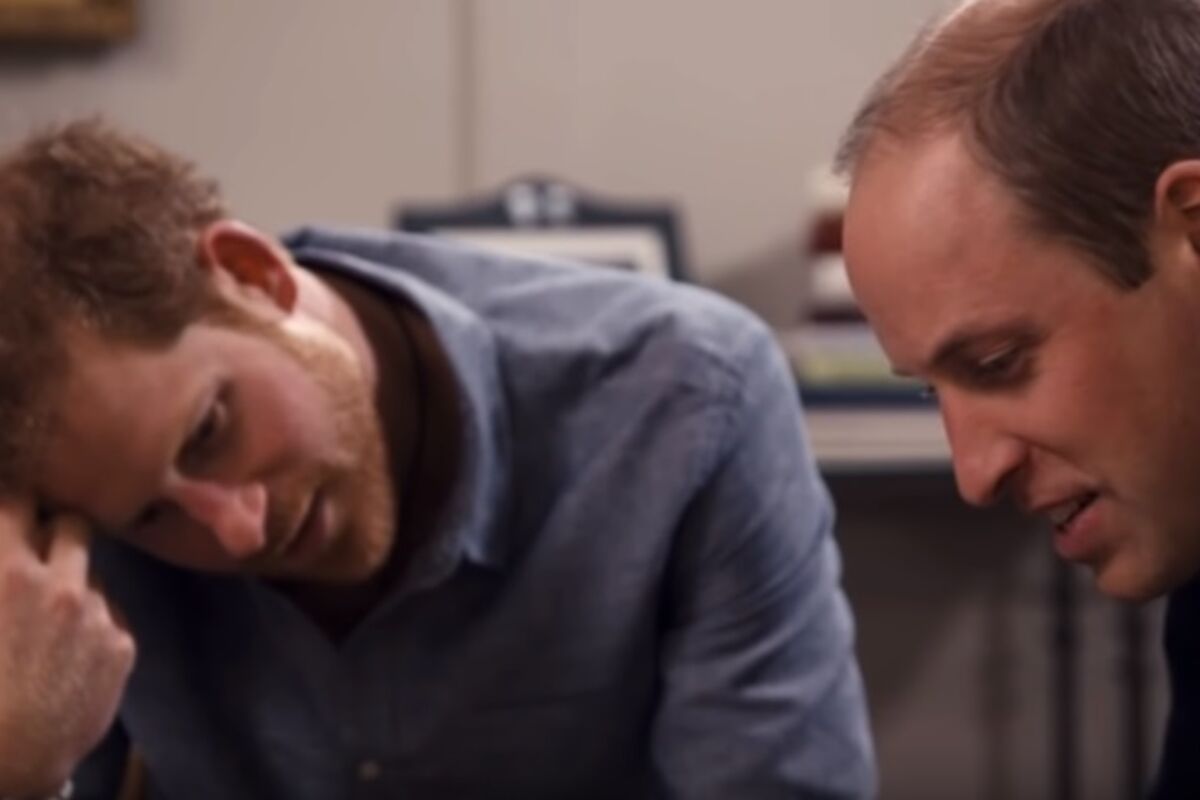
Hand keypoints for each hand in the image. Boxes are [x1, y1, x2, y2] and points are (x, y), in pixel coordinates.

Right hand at [0, 498, 135, 796]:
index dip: (15, 501)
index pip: (18, 504)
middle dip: (55, 528)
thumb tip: (9, 560)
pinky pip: (108, 612)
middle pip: (73, 525)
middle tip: (39, 545)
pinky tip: (70, 647)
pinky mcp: (121, 645)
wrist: (11, 759)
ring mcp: (97, 614)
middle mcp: (61, 585)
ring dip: (74, 579)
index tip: (14, 506)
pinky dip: (92, 619)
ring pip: (92, 571)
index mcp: (9, 575)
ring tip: (51, 611)